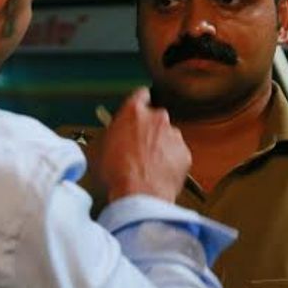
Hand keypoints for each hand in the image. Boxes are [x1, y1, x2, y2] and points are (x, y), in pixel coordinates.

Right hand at [90, 87, 190, 202]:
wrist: (139, 193)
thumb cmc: (118, 172)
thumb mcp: (103, 147)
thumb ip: (114, 132)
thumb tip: (116, 134)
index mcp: (133, 112)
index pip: (141, 94)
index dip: (140, 100)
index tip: (141, 105)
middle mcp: (156, 118)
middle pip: (155, 118)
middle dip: (150, 130)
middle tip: (139, 147)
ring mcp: (173, 135)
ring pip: (168, 137)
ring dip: (161, 146)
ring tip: (148, 165)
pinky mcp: (184, 152)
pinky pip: (177, 153)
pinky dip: (171, 160)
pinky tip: (159, 172)